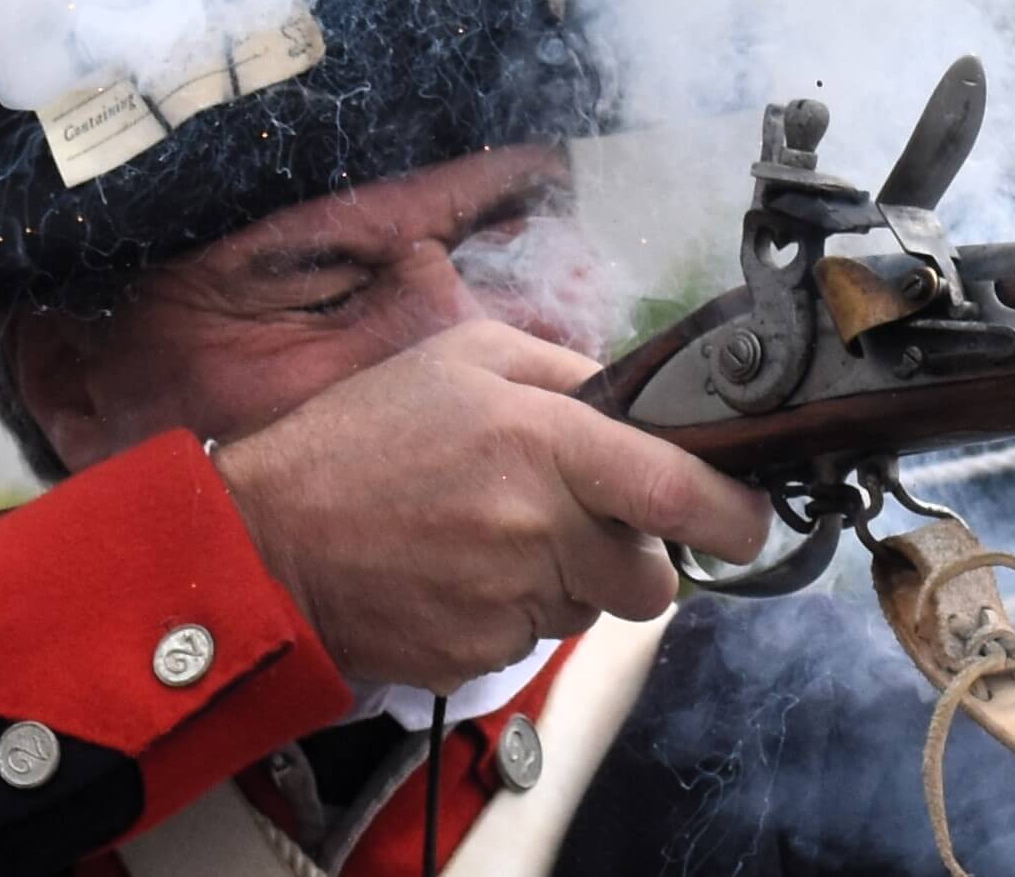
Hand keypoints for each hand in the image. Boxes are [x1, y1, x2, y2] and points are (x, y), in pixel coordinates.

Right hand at [213, 319, 772, 693]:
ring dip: (568, 584)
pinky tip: (461, 573)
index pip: (677, 490)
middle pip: (649, 578)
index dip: (733, 513)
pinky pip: (532, 642)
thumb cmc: (361, 437)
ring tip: (494, 535)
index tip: (750, 519)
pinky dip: (514, 613)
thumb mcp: (464, 357)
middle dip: (632, 556)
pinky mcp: (476, 656)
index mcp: (544, 444)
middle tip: (576, 520)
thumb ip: (565, 370)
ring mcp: (506, 600)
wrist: (264, 539)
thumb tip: (637, 398)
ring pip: (592, 613)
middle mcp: (536, 528)